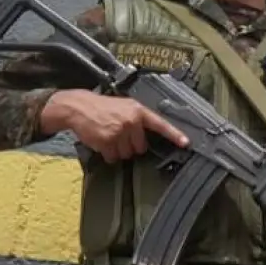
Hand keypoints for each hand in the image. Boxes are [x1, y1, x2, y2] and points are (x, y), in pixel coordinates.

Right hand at [40, 89, 188, 163]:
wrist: (80, 107)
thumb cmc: (104, 108)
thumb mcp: (125, 106)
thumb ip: (138, 119)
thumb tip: (148, 135)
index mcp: (138, 111)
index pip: (160, 124)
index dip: (174, 134)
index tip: (186, 143)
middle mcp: (131, 121)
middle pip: (140, 147)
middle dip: (131, 145)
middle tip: (119, 135)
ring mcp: (119, 131)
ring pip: (126, 154)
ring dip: (118, 150)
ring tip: (109, 136)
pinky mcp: (107, 141)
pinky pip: (113, 157)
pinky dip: (108, 154)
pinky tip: (102, 142)